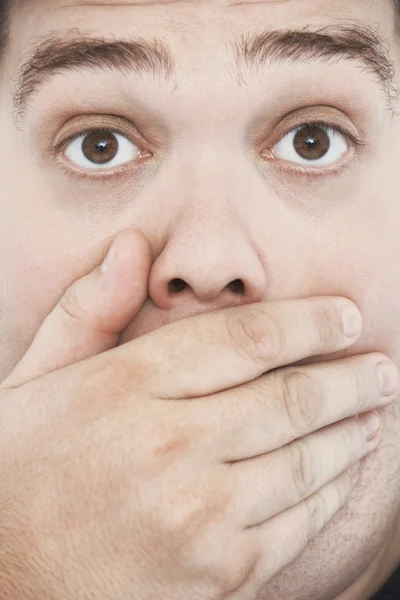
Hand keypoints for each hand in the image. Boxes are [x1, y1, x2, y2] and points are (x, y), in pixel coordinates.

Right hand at [0, 229, 397, 599]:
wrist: (2, 579)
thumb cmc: (20, 472)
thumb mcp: (33, 380)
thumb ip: (87, 311)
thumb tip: (131, 248)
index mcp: (124, 386)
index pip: (246, 338)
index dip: (309, 321)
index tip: (344, 316)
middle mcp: (167, 446)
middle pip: (290, 397)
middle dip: (350, 377)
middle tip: (380, 367)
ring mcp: (197, 516)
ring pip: (305, 460)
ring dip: (349, 431)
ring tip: (371, 413)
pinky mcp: (216, 575)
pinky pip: (297, 523)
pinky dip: (331, 491)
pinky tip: (342, 470)